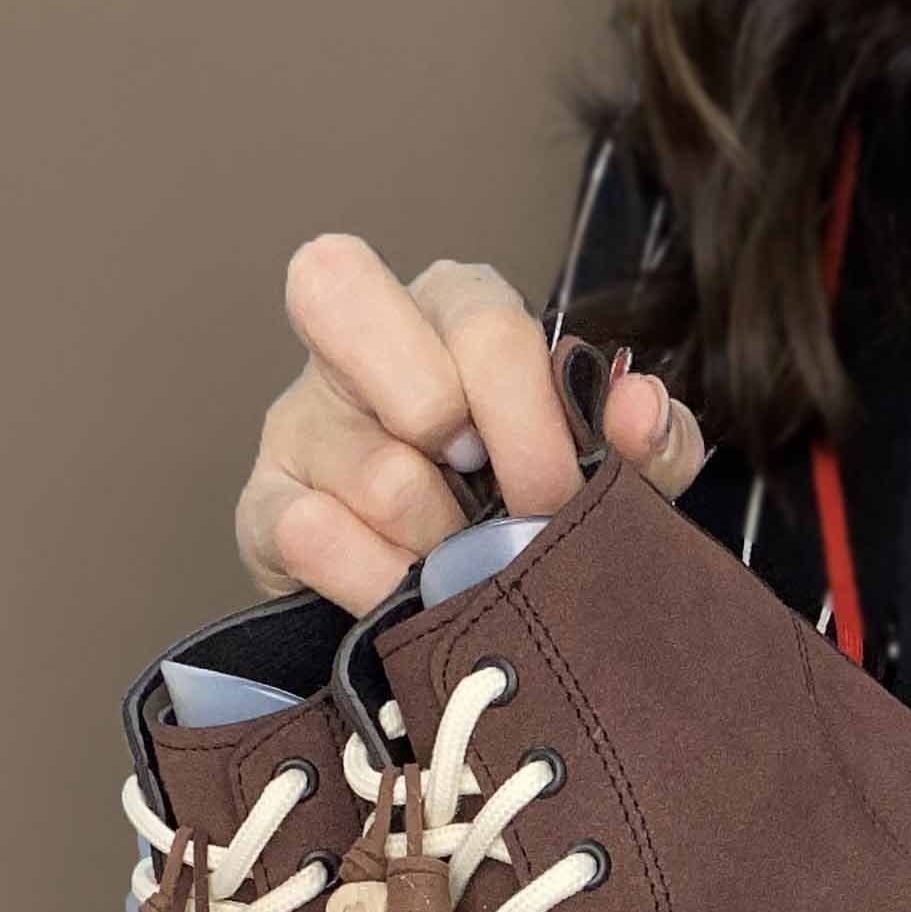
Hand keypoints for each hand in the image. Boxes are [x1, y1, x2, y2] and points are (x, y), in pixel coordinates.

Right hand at [235, 241, 707, 610]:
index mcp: (452, 311)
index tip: (557, 492)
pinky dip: (372, 580)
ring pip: (360, 459)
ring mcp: (301, 422)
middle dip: (435, 410)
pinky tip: (404, 598)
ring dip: (432, 538)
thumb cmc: (532, 514)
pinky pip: (304, 532)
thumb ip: (648, 440)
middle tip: (483, 497)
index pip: (479, 315)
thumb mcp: (609, 474)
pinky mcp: (262, 507)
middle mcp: (358, 343)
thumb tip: (639, 406)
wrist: (470, 620)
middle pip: (340, 291)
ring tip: (459, 567)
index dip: (524, 411)